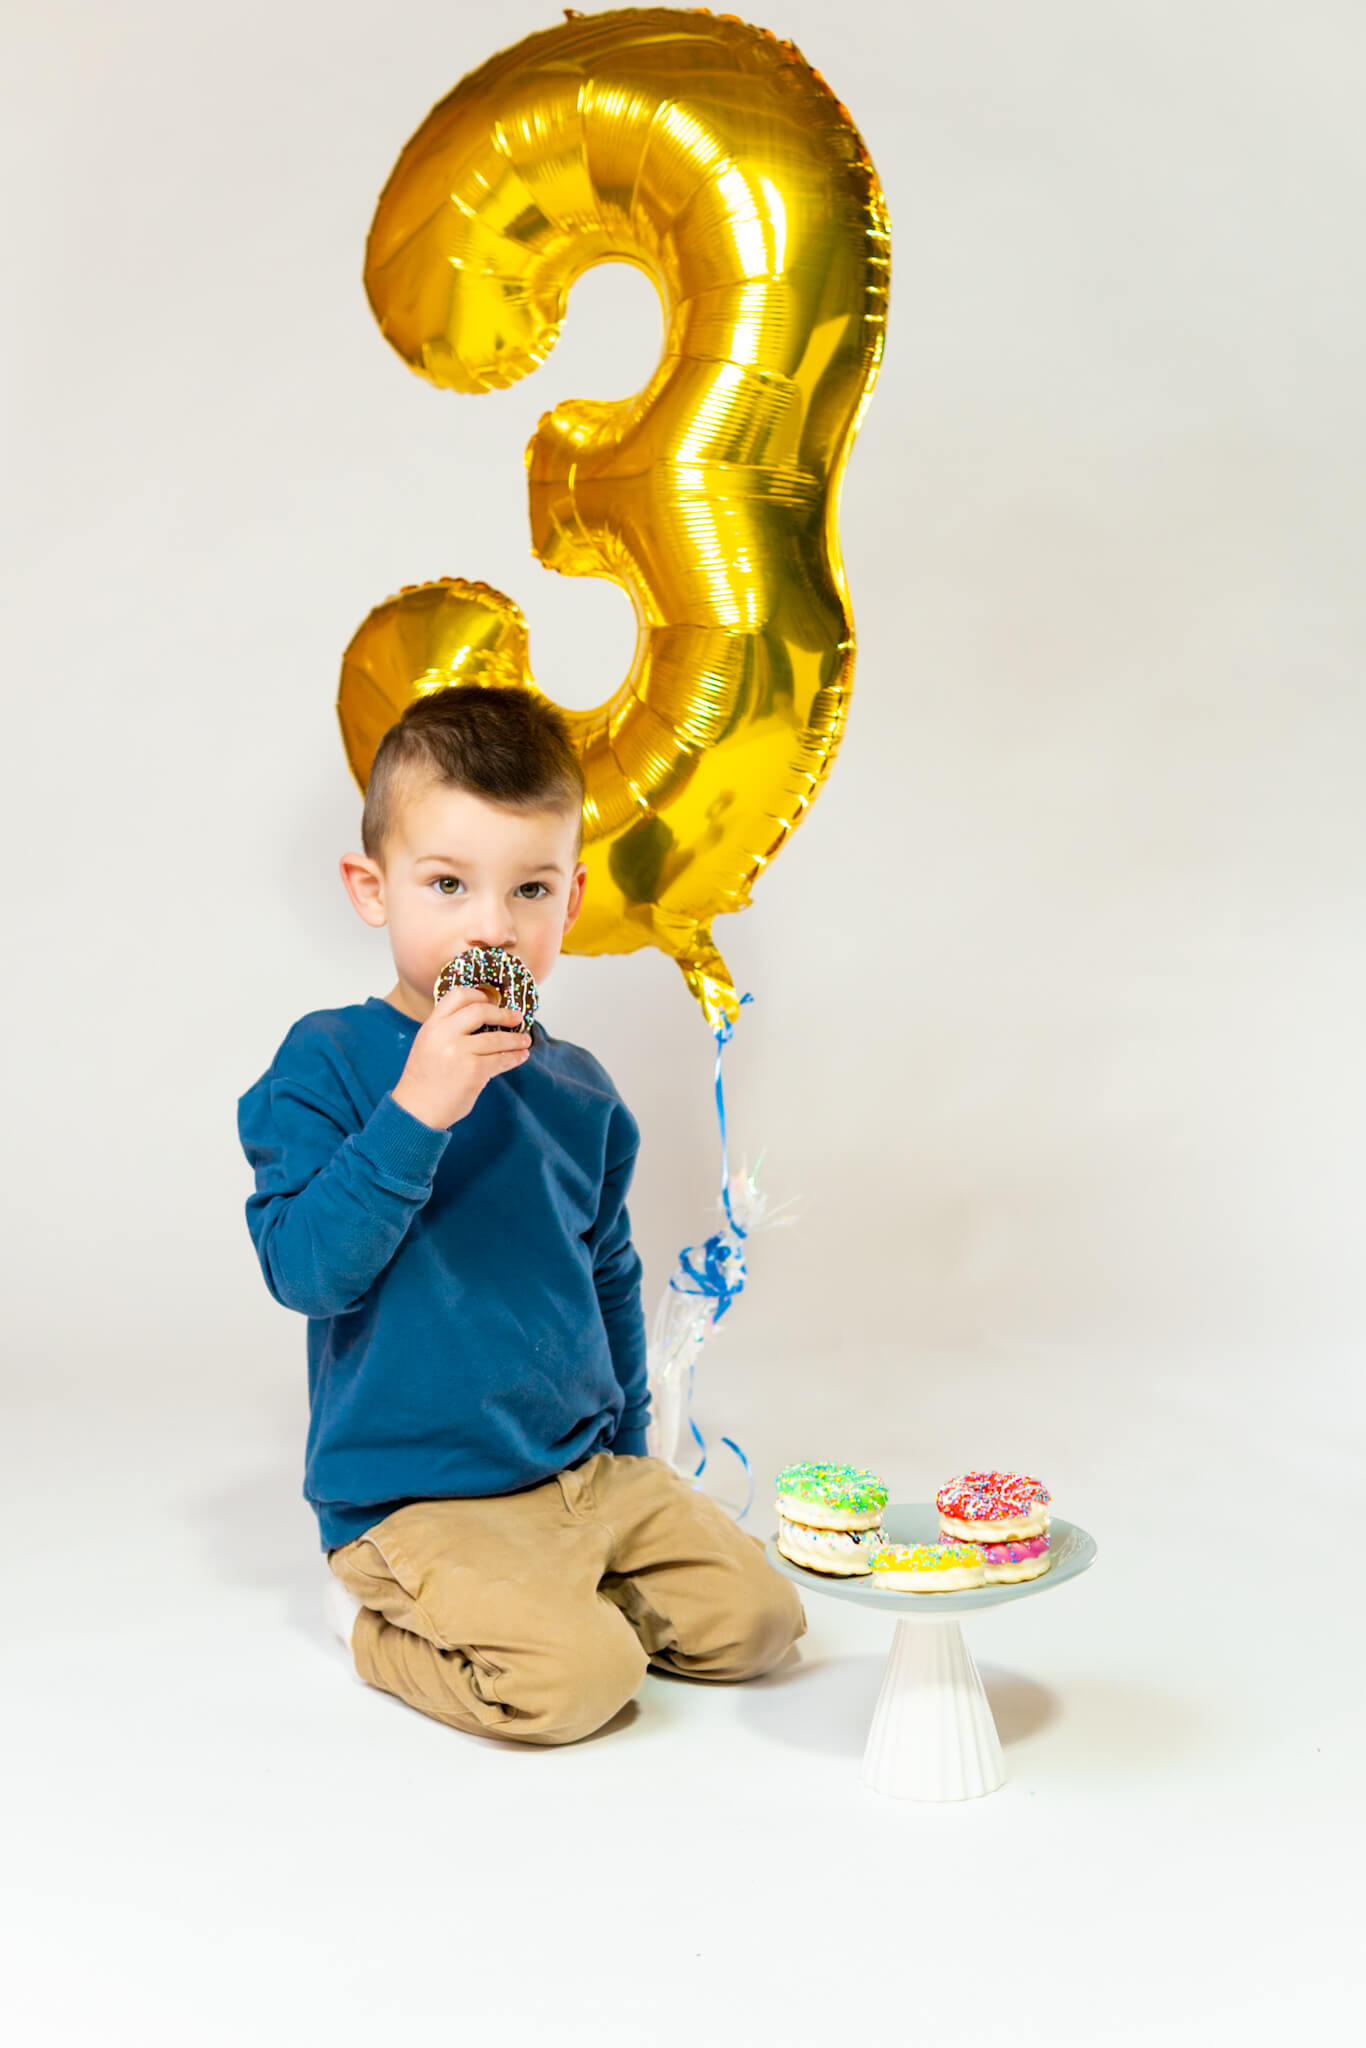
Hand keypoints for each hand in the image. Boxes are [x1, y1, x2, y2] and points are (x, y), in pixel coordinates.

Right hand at [389, 985, 531, 1129]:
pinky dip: (514, 1057)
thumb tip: (481, 1017)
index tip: (494, 1000)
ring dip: (515, 1039)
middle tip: (517, 1017)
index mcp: (432, 1025)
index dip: (480, 994)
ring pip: (496, 1038)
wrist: (416, 1111)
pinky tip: (520, 1056)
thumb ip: (447, 1029)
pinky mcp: (474, 1071)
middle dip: (503, 1013)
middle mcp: (444, 1034)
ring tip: (524, 1040)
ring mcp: (459, 1052)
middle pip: (481, 1011)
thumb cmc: (424, 1079)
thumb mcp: (428, 1044)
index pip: (458, 995)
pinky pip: (500, 1059)